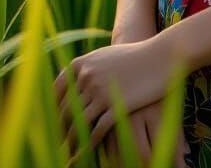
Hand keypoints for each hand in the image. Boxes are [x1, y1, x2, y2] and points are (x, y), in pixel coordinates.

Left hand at [53, 35, 188, 161]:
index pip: (56, 92)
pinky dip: (89, 145)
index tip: (51, 124)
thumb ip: (86, 67)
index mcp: (81, 65)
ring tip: (68, 153)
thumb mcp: (104, 56)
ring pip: (78, 124)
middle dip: (59, 130)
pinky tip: (86, 153)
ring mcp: (101, 92)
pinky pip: (97, 131)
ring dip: (71, 141)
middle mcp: (87, 77)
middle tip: (56, 144)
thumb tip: (70, 79)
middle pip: (65, 110)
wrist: (159, 56)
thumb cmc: (133, 57)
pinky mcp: (116, 107)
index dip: (52, 111)